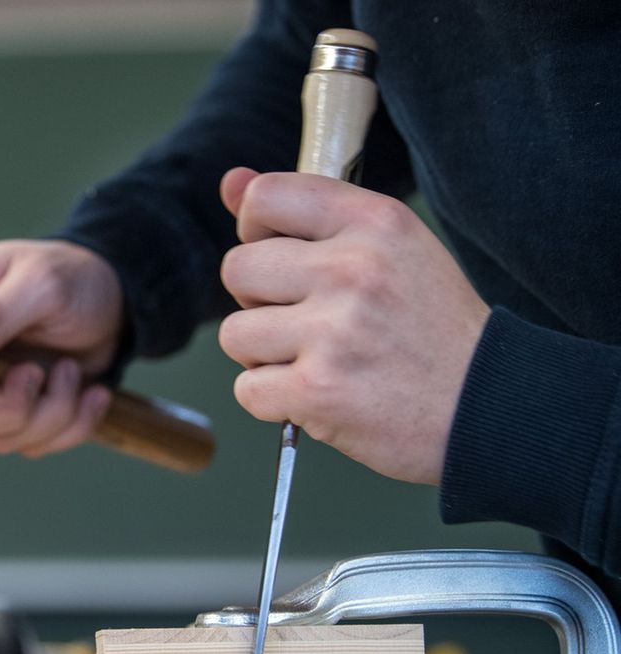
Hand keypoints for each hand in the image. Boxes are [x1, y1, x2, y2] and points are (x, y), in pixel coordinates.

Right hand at [0, 239, 121, 456]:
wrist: (114, 297)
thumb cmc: (69, 276)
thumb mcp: (38, 284)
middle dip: (9, 409)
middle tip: (37, 371)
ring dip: (50, 413)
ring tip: (71, 369)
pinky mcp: (19, 413)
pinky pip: (34, 445)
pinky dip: (72, 426)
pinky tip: (93, 393)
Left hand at [216, 168, 490, 484]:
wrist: (488, 406)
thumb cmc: (429, 327)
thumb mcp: (389, 249)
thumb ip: (306, 212)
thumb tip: (231, 181)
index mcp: (376, 222)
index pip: (265, 196)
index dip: (255, 230)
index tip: (280, 256)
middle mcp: (355, 269)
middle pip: (237, 269)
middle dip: (258, 301)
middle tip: (307, 320)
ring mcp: (335, 331)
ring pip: (234, 333)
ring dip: (263, 355)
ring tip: (316, 359)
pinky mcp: (318, 390)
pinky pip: (247, 388)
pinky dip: (273, 400)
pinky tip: (317, 395)